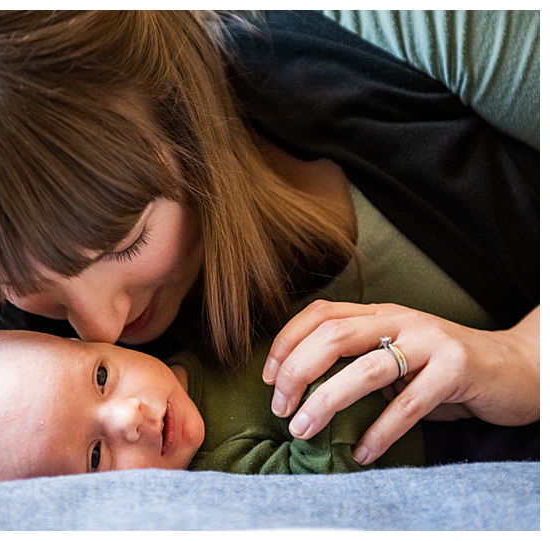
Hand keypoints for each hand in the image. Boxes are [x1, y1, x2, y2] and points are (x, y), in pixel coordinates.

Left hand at [263, 300, 538, 464]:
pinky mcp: (455, 368)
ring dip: (326, 401)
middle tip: (280, 408)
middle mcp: (400, 319)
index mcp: (380, 313)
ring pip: (364, 368)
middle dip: (295, 371)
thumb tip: (300, 391)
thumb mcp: (395, 355)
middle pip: (332, 335)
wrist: (516, 367)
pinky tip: (363, 454)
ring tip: (303, 429)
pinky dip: (380, 432)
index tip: (268, 378)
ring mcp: (429, 341)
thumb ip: (357, 360)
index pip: (320, 314)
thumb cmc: (442, 368)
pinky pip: (408, 404)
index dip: (286, 342)